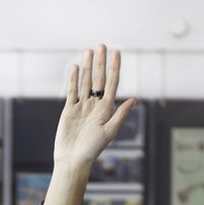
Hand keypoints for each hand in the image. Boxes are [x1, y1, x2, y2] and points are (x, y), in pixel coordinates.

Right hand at [53, 44, 136, 167]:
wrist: (73, 159)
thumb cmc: (92, 149)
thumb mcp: (109, 132)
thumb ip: (120, 115)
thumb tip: (133, 100)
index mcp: (106, 109)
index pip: (112, 83)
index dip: (114, 67)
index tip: (116, 52)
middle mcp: (95, 105)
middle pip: (99, 78)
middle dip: (101, 62)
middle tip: (102, 45)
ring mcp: (82, 106)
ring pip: (86, 82)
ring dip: (87, 66)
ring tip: (89, 51)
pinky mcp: (70, 110)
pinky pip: (72, 91)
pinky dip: (74, 79)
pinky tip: (75, 67)